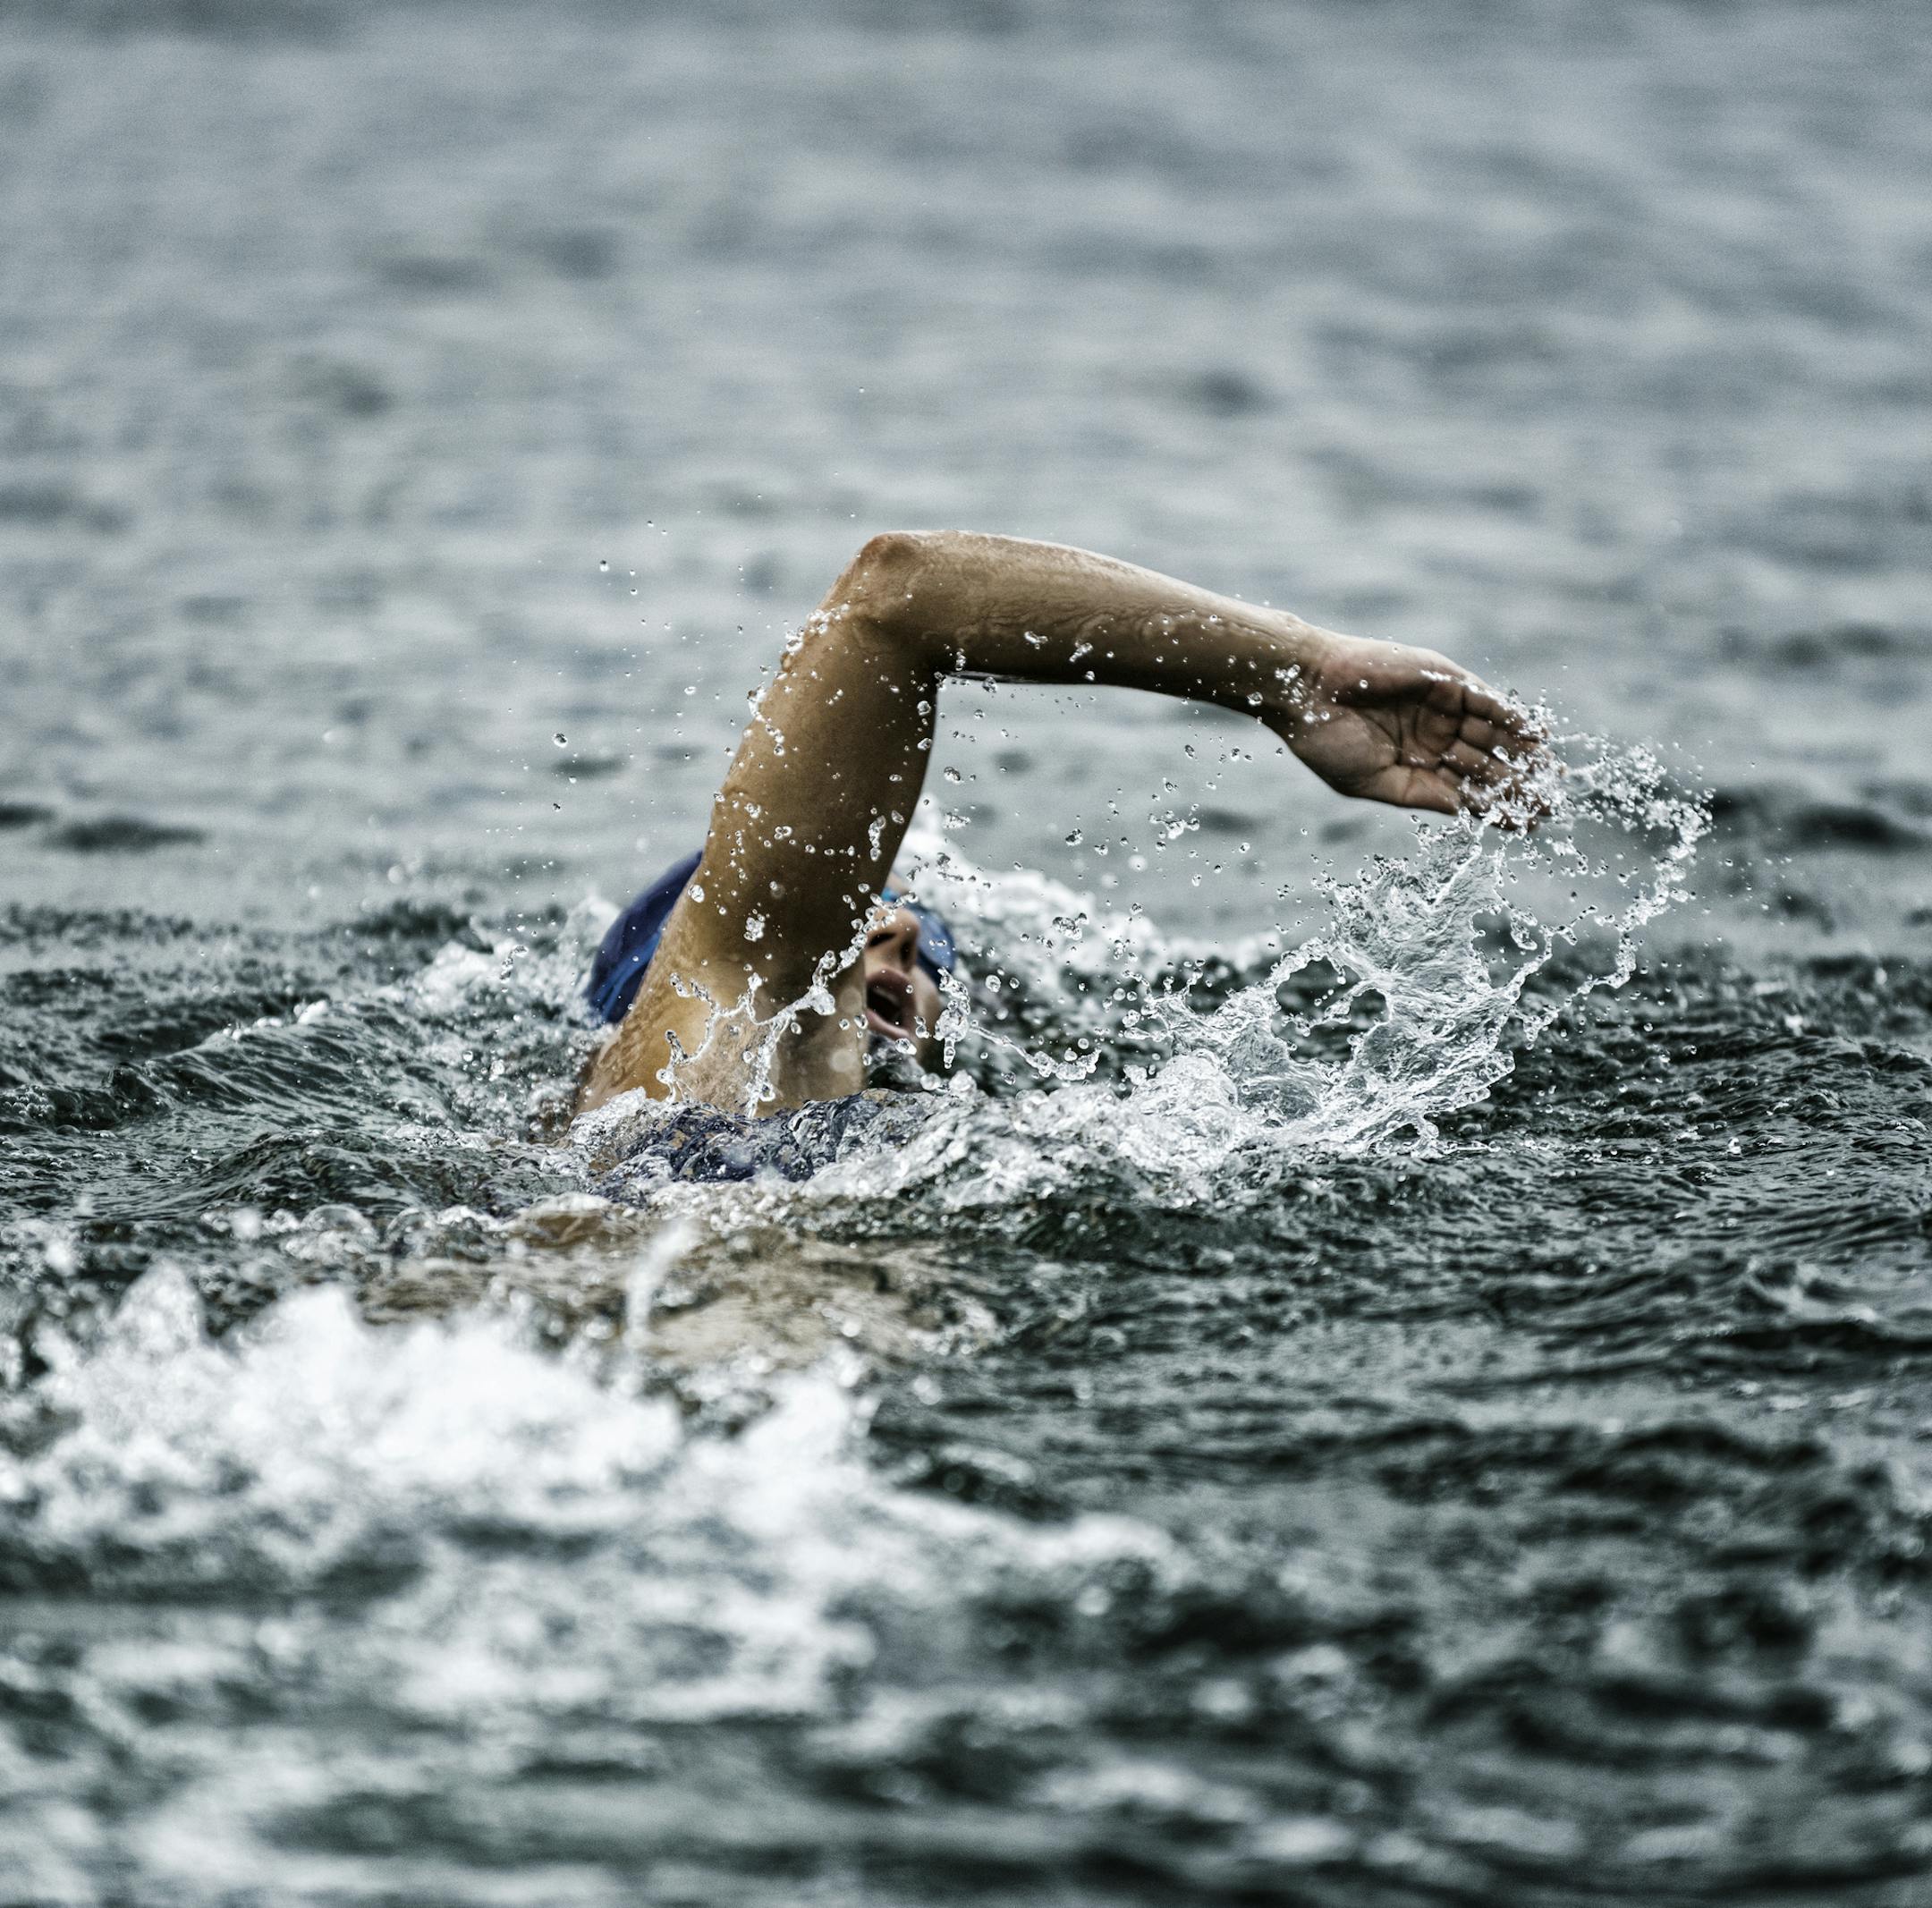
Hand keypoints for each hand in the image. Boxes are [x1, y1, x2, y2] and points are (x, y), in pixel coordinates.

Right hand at [1267, 633, 1545, 816]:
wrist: (1305, 691)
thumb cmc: (1327, 740)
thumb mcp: (1374, 783)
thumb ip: (1421, 795)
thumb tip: (1465, 812)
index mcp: (1414, 767)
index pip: (1466, 791)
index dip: (1497, 808)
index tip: (1528, 825)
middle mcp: (1432, 738)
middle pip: (1487, 765)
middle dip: (1519, 783)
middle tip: (1552, 801)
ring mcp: (1440, 709)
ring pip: (1493, 735)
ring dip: (1523, 754)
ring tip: (1551, 774)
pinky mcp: (1444, 680)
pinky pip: (1487, 701)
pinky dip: (1512, 717)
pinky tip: (1537, 735)